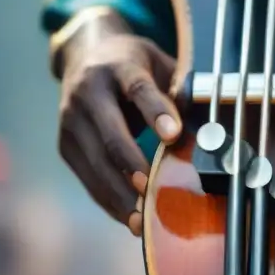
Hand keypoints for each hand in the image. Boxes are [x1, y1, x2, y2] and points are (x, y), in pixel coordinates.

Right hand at [58, 25, 181, 234]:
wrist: (83, 55)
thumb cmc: (133, 65)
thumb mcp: (158, 63)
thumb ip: (180, 89)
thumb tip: (208, 126)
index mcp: (118, 68)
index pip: (138, 90)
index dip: (156, 112)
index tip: (174, 135)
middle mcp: (88, 93)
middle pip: (110, 134)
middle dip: (131, 165)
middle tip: (152, 190)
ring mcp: (71, 121)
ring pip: (96, 163)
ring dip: (120, 194)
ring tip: (144, 219)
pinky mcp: (66, 145)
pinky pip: (88, 178)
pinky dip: (108, 200)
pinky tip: (129, 217)